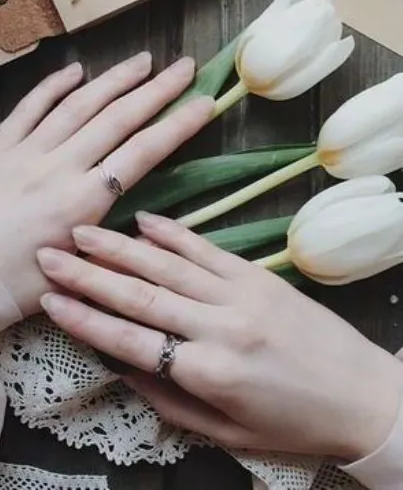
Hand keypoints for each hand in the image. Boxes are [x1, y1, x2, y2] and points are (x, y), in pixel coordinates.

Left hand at [0, 54, 211, 320]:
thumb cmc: (17, 287)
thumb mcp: (76, 273)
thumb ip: (112, 243)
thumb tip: (146, 223)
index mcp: (82, 202)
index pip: (143, 152)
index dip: (178, 125)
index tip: (205, 102)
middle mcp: (58, 168)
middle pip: (117, 118)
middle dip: (156, 90)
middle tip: (184, 66)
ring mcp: (26, 152)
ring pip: (77, 105)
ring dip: (113, 79)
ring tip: (142, 60)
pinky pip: (30, 108)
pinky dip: (53, 86)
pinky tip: (74, 69)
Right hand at [38, 214, 402, 461]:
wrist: (361, 394)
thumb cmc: (292, 424)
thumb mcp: (225, 432)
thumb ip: (168, 399)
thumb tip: (120, 365)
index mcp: (210, 372)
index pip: (131, 340)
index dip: (85, 319)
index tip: (52, 299)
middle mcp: (221, 325)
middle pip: (141, 294)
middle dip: (89, 274)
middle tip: (52, 254)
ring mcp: (241, 293)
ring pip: (168, 265)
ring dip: (121, 247)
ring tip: (84, 231)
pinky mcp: (259, 275)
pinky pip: (207, 249)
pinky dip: (174, 234)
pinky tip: (145, 220)